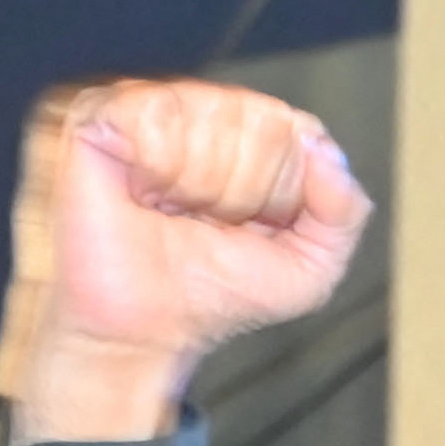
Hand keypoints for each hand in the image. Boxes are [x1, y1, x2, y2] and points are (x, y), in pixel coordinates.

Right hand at [0, 79, 370, 442]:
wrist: (142, 334)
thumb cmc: (211, 298)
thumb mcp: (310, 271)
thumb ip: (345, 212)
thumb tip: (325, 151)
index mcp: (253, 134)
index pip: (295, 129)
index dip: (279, 189)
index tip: (250, 228)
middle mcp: (204, 112)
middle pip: (256, 120)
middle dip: (239, 190)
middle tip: (204, 225)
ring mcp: (151, 111)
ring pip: (208, 114)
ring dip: (197, 184)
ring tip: (170, 212)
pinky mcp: (99, 119)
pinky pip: (153, 113)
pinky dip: (158, 166)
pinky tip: (141, 193)